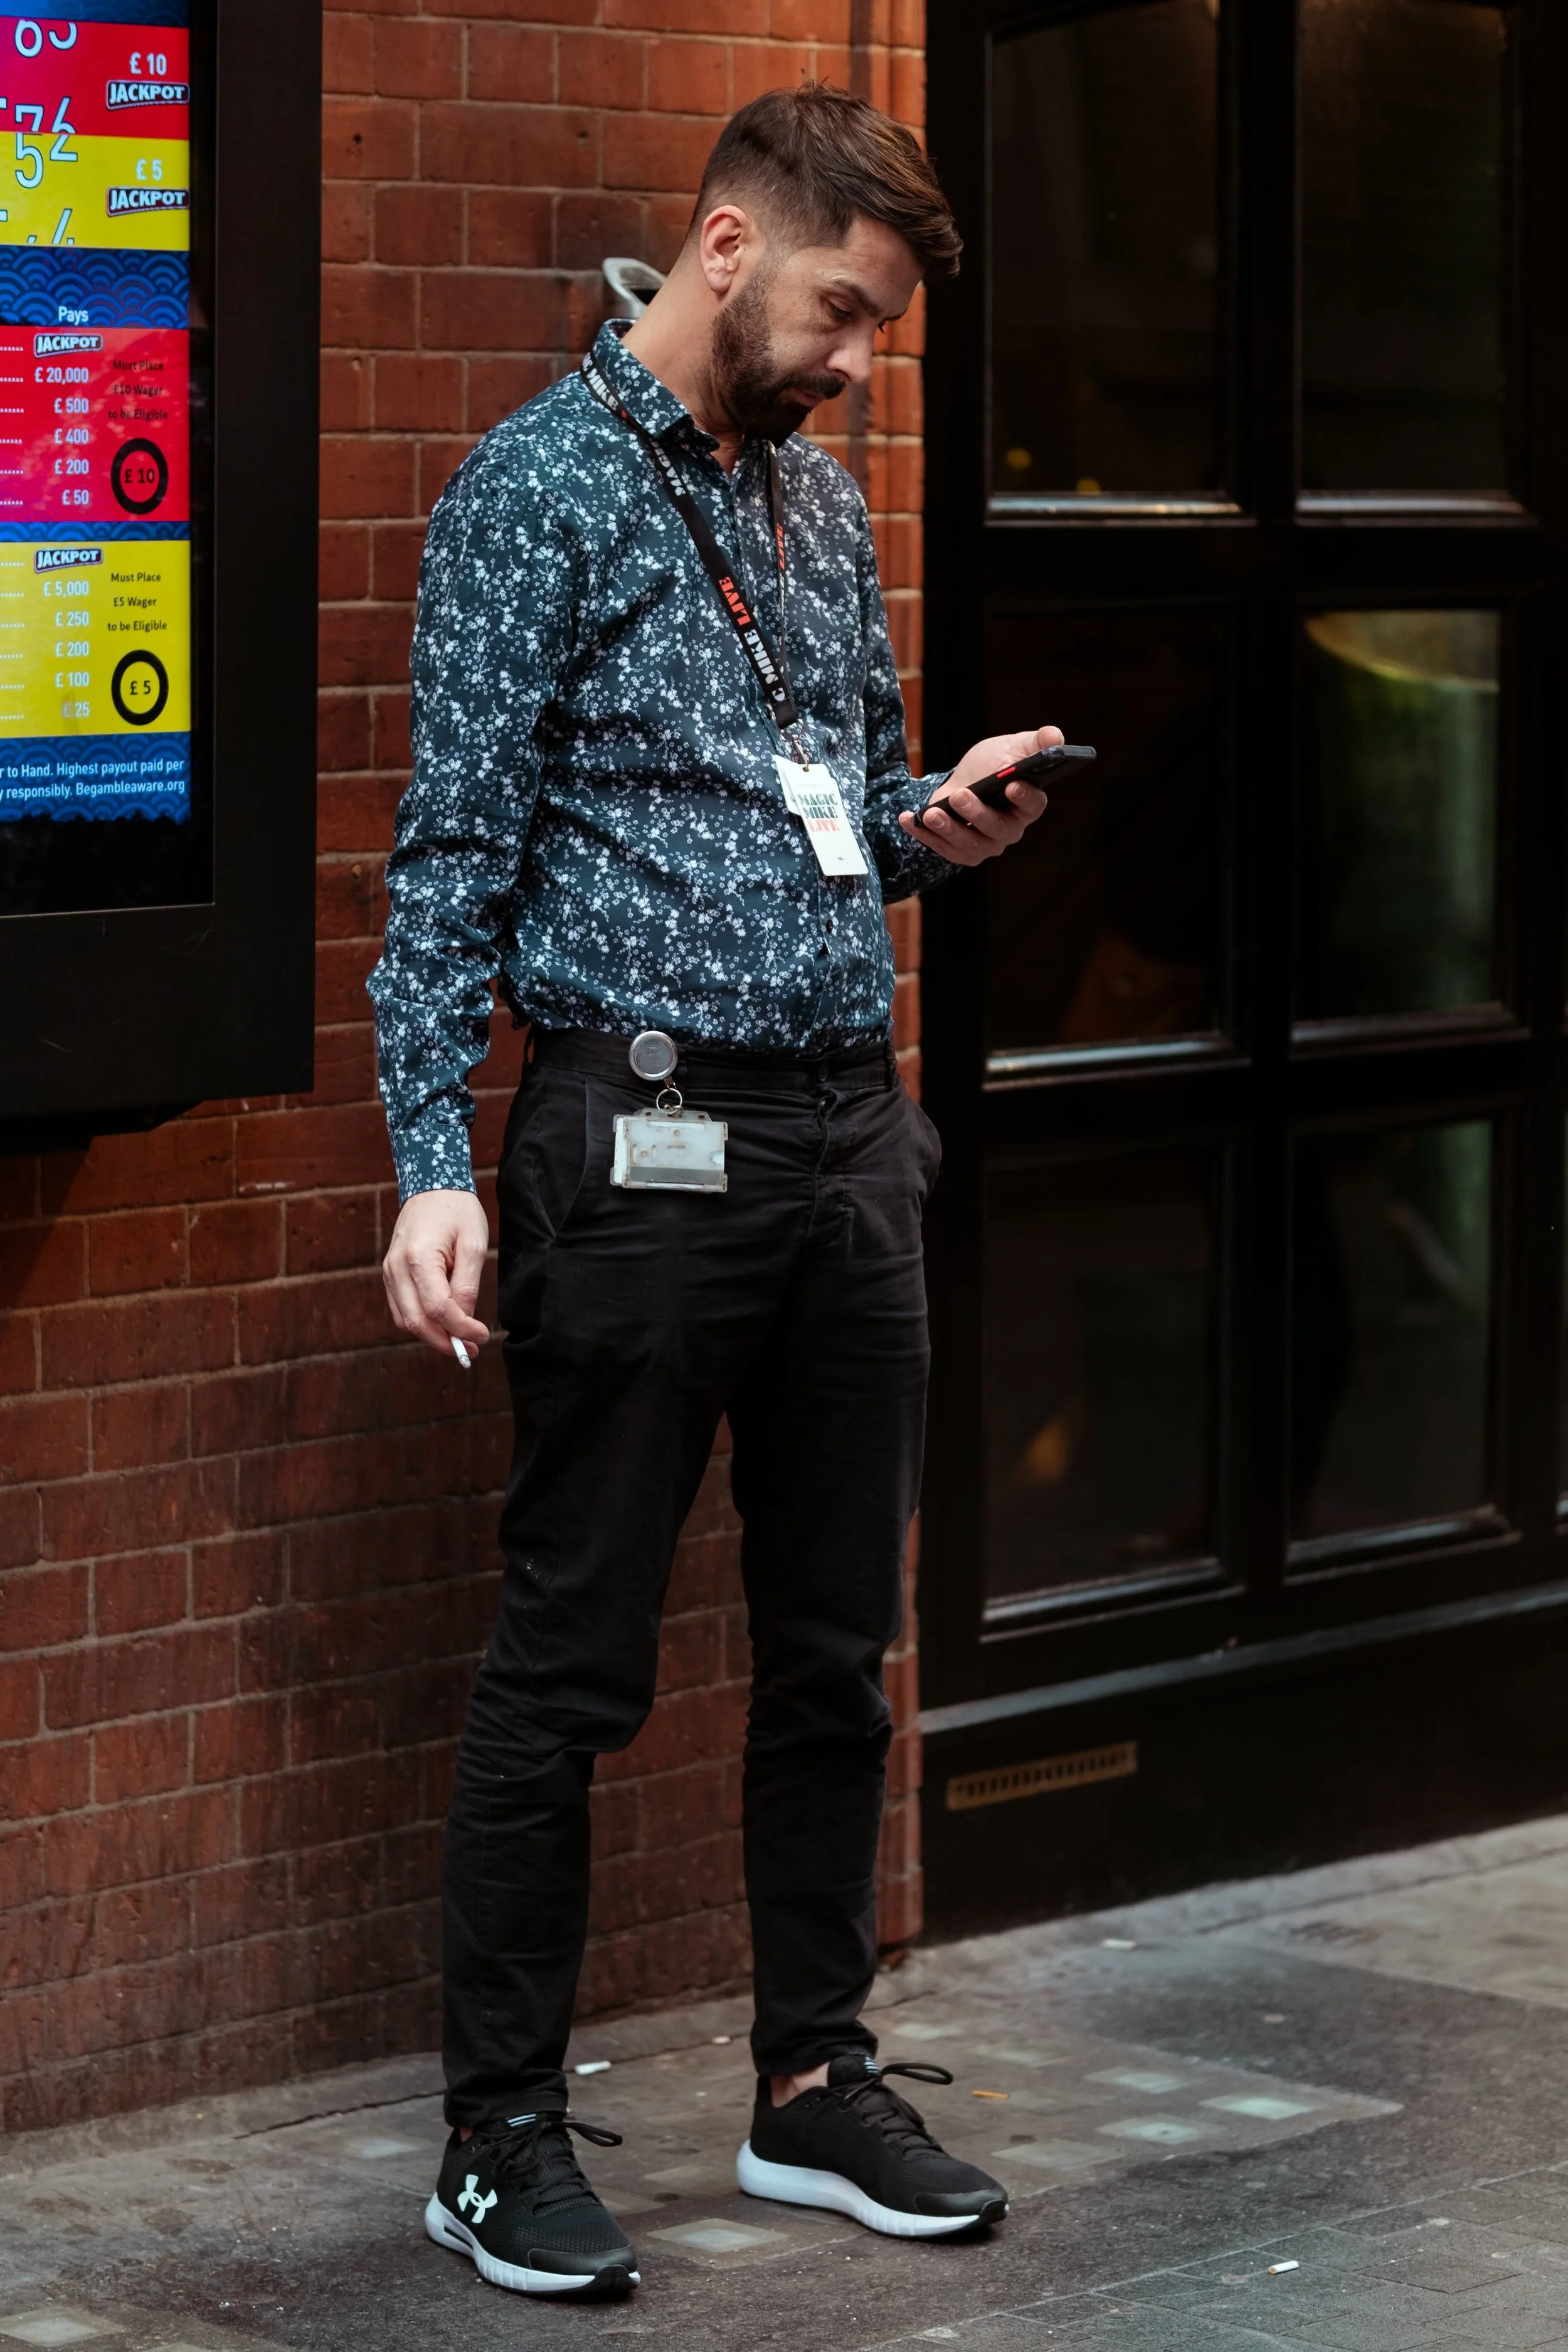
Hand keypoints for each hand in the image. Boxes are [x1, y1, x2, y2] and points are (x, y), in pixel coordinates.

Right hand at [382, 1188, 490, 1356]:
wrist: (431, 1184)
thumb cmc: (457, 1210)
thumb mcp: (474, 1244)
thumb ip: (467, 1284)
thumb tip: (464, 1319)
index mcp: (418, 1257)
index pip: (437, 1309)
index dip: (461, 1329)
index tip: (482, 1336)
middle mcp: (396, 1268)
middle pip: (416, 1321)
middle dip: (445, 1341)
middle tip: (471, 1350)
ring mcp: (388, 1271)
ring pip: (406, 1320)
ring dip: (433, 1335)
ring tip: (461, 1340)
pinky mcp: (390, 1274)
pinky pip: (402, 1308)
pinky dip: (422, 1322)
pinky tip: (444, 1323)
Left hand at [897, 724, 1062, 865]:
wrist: (966, 778)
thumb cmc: (995, 763)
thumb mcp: (1013, 746)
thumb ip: (1036, 742)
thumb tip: (1055, 736)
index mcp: (1027, 804)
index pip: (1033, 806)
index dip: (1025, 798)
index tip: (1012, 784)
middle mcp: (1009, 829)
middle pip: (997, 828)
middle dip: (977, 813)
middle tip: (960, 795)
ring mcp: (985, 844)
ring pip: (969, 844)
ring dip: (948, 829)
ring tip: (931, 813)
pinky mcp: (960, 851)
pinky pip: (942, 848)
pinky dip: (924, 834)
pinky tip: (908, 819)